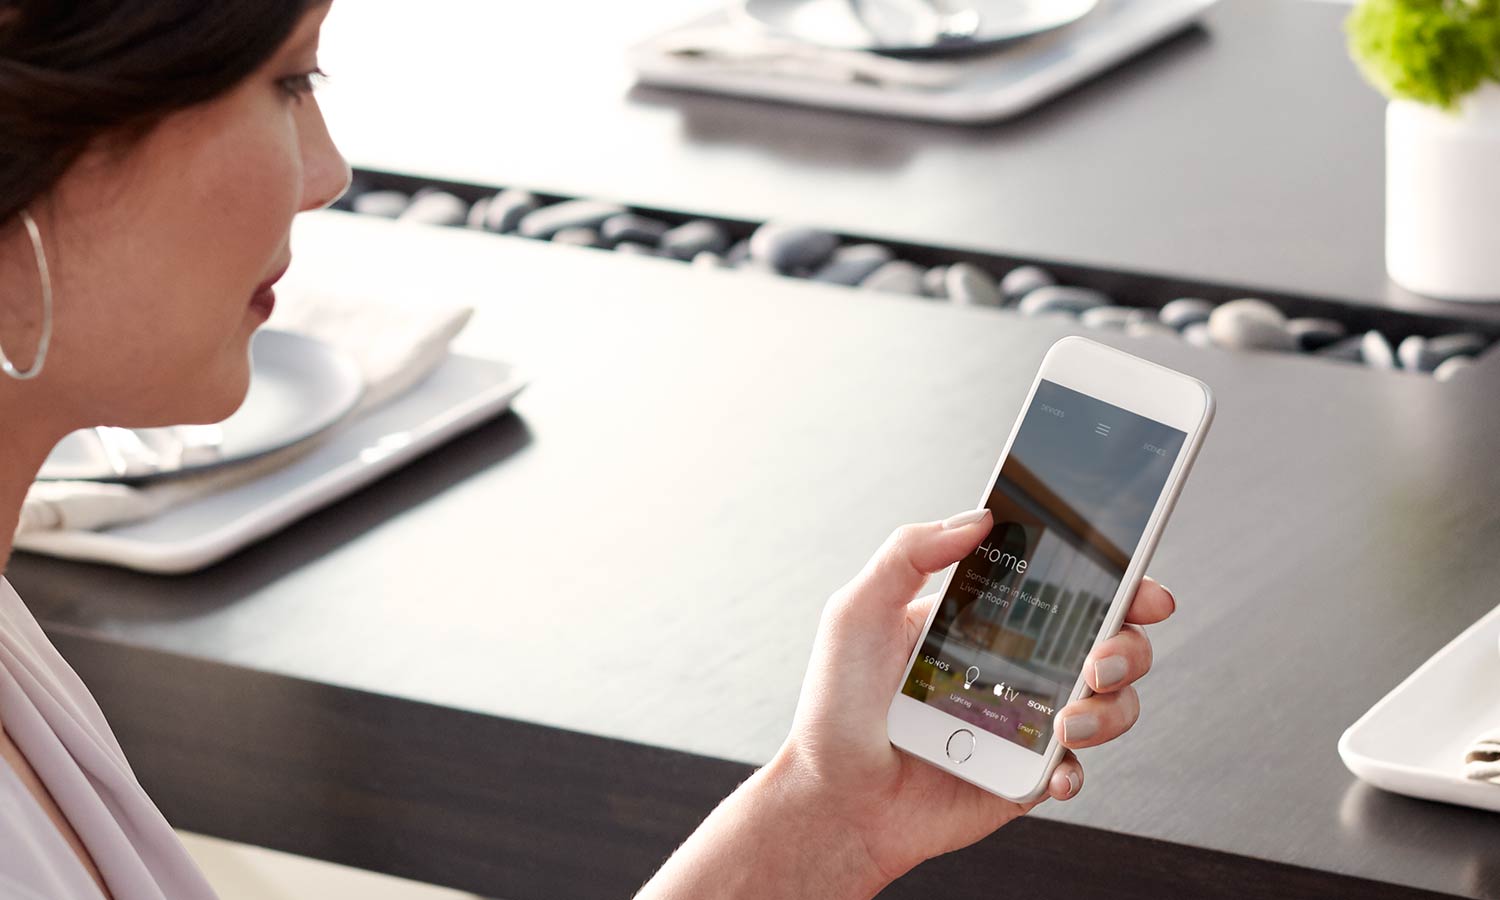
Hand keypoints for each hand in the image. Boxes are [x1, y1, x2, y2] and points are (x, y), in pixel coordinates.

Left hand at [772, 508, 1175, 884]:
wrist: (835, 799)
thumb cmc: (837, 707)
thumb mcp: (858, 612)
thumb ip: (910, 553)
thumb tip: (977, 517)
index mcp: (983, 619)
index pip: (1060, 586)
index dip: (1111, 579)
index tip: (1138, 582)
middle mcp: (1014, 665)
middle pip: (1108, 639)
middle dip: (1129, 643)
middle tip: (1103, 657)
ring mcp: (1025, 721)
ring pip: (1110, 703)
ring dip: (1109, 708)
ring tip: (1066, 722)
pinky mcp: (1026, 775)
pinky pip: (1077, 769)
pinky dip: (1077, 769)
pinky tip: (1054, 769)